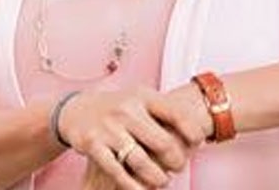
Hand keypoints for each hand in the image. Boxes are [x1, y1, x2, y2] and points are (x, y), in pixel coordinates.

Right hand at [57, 87, 197, 189]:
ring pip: (142, 162)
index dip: (192, 131)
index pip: (176, 113)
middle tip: (178, 166)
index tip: (198, 142)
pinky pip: (118, 172)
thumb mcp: (141, 100)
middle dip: (176, 161)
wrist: (77, 109)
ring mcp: (108, 127)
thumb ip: (166, 111)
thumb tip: (200, 133)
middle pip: (163, 143)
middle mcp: (126, 109)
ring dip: (158, 178)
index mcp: (142, 96)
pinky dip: (134, 186)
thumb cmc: (118, 108)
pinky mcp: (93, 144)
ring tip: (162, 180)